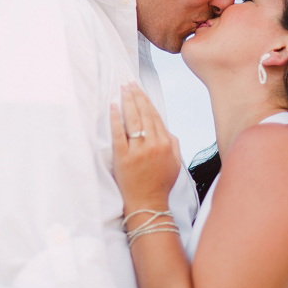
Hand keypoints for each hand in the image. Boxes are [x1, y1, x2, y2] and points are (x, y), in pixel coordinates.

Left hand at [110, 83, 180, 211]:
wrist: (147, 203)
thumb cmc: (160, 184)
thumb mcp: (174, 163)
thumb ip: (172, 143)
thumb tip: (165, 129)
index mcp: (166, 144)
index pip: (155, 116)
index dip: (146, 101)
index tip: (139, 89)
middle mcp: (153, 145)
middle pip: (144, 114)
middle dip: (136, 96)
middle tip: (128, 83)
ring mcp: (138, 151)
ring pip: (133, 121)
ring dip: (127, 102)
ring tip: (122, 90)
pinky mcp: (123, 158)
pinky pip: (118, 134)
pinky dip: (116, 119)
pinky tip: (113, 107)